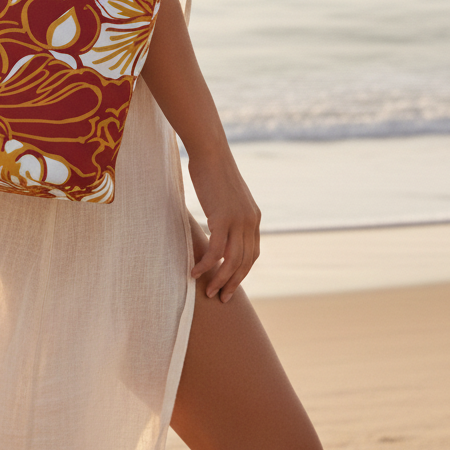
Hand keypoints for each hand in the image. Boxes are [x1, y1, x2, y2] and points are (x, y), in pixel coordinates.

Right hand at [188, 150, 260, 302]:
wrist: (211, 152)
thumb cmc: (213, 170)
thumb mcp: (226, 196)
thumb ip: (228, 212)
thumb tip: (218, 223)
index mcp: (254, 218)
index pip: (252, 253)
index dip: (241, 271)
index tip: (230, 282)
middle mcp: (250, 221)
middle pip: (245, 262)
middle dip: (233, 282)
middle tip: (222, 297)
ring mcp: (238, 220)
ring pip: (232, 260)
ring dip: (221, 278)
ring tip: (209, 290)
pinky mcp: (223, 217)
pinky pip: (216, 249)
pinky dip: (207, 264)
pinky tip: (196, 271)